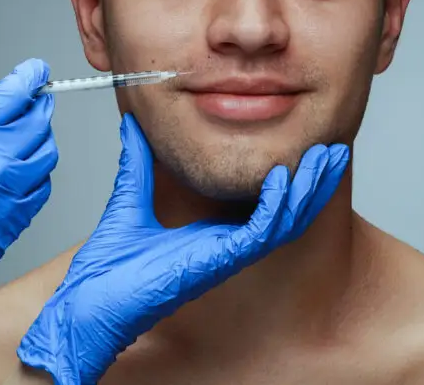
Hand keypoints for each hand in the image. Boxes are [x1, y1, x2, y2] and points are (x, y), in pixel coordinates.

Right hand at [0, 59, 58, 383]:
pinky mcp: (19, 218)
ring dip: (40, 138)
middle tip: (31, 99)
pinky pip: (42, 185)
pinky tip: (15, 172)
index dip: (30, 74)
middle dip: (38, 103)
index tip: (35, 69)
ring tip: (19, 137)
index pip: (16, 91)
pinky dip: (36, 172)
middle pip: (40, 118)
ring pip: (47, 152)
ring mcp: (12, 191)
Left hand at [15, 113, 349, 384]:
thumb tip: (133, 122)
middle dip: (314, 181)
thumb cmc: (108, 267)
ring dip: (307, 190)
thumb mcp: (129, 197)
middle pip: (288, 213)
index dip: (291, 178)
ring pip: (284, 222)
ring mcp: (227, 256)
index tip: (307, 148)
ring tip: (327, 159)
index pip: (267, 206)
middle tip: (335, 151)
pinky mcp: (218, 262)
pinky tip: (280, 179)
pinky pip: (258, 234)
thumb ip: (137, 161)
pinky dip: (274, 206)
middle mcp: (228, 246)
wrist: (88, 302)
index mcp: (214, 234)